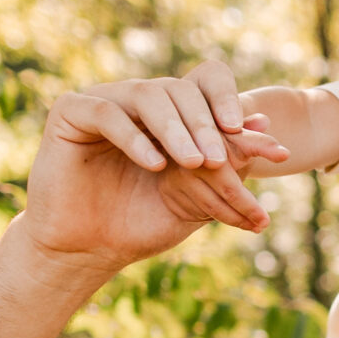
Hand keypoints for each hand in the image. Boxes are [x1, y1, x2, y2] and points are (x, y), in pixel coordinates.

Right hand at [14, 80, 290, 272]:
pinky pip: (107, 112)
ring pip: (147, 94)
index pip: (203, 87)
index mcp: (168, 113)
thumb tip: (268, 125)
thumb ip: (227, 164)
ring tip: (194, 163)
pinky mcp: (71, 111)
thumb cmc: (141, 225)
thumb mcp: (197, 196)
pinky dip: (135, 137)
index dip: (227, 101)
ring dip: (176, 129)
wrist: (89, 250)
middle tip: (220, 159)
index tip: (249, 133)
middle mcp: (137, 100)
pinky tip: (155, 164)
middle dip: (204, 124)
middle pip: (179, 90)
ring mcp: (104, 101)